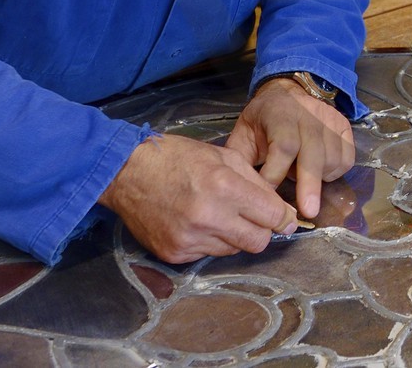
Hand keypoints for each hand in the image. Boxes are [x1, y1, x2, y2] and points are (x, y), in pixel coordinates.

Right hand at [98, 133, 293, 263]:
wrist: (126, 173)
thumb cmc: (177, 157)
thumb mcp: (223, 156)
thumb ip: (256, 183)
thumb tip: (282, 209)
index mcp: (224, 187)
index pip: (271, 216)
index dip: (283, 218)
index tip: (286, 218)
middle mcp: (208, 218)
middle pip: (258, 242)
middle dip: (262, 231)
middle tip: (254, 218)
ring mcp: (189, 240)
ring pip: (234, 250)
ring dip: (234, 236)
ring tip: (219, 215)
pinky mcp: (174, 254)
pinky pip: (208, 255)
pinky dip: (210, 241)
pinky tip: (198, 223)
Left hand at [224, 77, 355, 222]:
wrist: (287, 93)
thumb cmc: (263, 119)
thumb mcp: (244, 132)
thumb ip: (241, 158)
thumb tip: (239, 190)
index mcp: (279, 115)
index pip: (283, 147)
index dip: (276, 173)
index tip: (267, 197)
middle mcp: (308, 115)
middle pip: (313, 153)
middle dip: (310, 184)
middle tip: (308, 212)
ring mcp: (330, 120)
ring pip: (332, 158)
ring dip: (320, 179)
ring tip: (303, 180)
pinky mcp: (344, 127)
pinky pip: (347, 158)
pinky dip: (335, 172)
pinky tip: (319, 172)